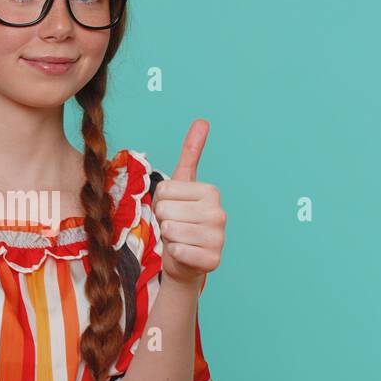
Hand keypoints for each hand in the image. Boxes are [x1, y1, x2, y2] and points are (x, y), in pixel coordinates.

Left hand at [152, 118, 226, 286]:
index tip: (174, 208)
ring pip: (170, 230)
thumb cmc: (180, 218)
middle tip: (176, 226)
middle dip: (163, 220)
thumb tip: (202, 120)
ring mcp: (219, 238)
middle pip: (165, 210)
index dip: (161, 201)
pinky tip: (185, 254)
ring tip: (180, 239)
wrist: (185, 259)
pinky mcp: (213, 260)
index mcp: (211, 191)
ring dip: (168, 238)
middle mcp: (220, 213)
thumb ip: (191, 153)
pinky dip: (175, 254)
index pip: (164, 189)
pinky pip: (177, 251)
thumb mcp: (181, 184)